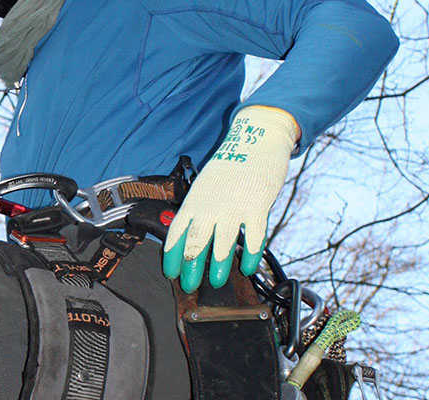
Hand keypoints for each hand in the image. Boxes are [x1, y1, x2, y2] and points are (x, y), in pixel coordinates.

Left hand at [162, 106, 298, 292]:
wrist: (255, 142)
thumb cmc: (229, 166)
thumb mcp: (205, 185)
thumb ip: (199, 208)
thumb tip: (191, 234)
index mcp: (195, 200)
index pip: (177, 231)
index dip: (172, 254)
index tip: (170, 272)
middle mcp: (211, 205)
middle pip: (196, 242)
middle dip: (191, 267)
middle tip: (189, 285)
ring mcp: (234, 207)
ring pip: (222, 244)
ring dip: (218, 266)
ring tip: (216, 282)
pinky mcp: (258, 208)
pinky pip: (253, 238)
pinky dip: (250, 255)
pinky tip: (248, 267)